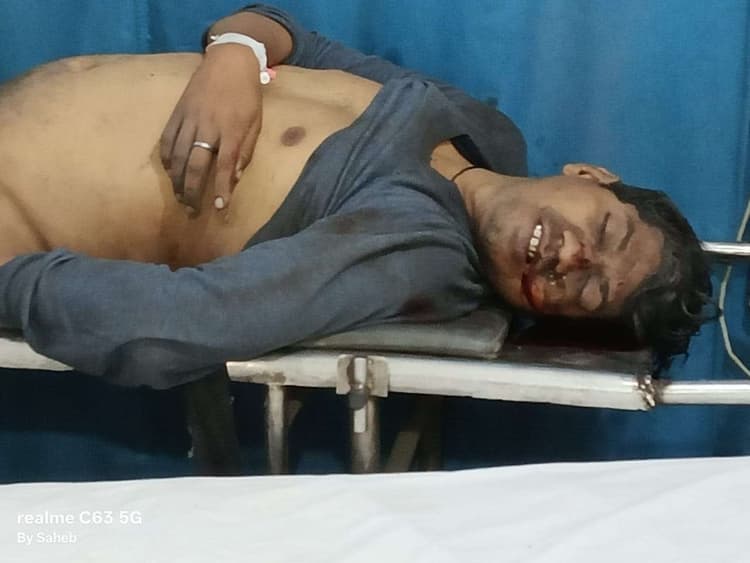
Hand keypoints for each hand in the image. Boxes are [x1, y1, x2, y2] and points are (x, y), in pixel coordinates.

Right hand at [160, 44, 262, 211]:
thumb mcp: (255, 123)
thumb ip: (245, 151)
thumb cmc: (247, 96)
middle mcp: (207, 127)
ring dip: (177, 181)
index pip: (224, 166)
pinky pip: (167, 141)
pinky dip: (167, 160)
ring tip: (179, 198)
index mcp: (230, 130)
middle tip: (192, 211)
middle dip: (192, 192)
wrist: (228, 62)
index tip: (219, 209)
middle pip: (195, 166)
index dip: (221, 190)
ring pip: (177, 157)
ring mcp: (188, 119)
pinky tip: (170, 173)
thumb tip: (235, 178)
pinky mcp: (176, 113)